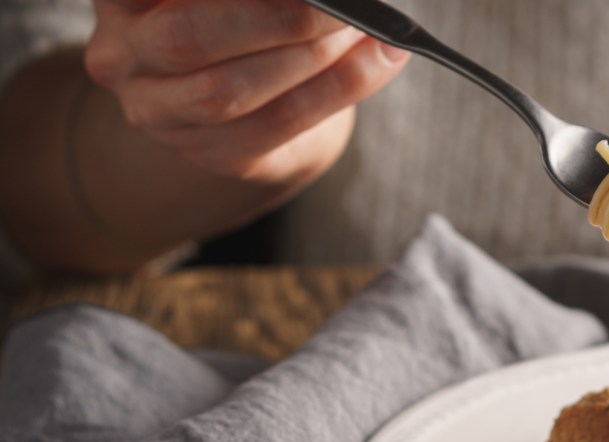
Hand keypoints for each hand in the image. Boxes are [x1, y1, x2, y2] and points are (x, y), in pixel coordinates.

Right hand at [84, 0, 408, 182]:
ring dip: (311, 56)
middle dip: (279, 18)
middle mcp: (122, 53)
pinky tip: (379, 59)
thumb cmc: (241, 19)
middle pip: (188, 36)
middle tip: (340, 5)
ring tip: (365, 27)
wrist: (254, 100)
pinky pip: (278, 124)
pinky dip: (340, 87)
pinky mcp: (209, 153)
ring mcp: (158, 112)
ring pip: (229, 91)